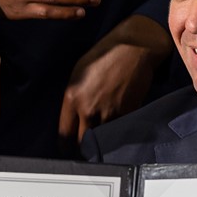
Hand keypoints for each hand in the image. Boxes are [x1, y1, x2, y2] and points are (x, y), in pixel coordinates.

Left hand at [58, 15, 171, 151]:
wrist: (133, 48)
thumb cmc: (104, 55)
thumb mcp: (78, 73)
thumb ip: (73, 97)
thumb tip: (72, 117)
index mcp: (72, 97)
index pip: (64, 134)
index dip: (65, 145)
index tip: (68, 148)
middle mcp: (88, 109)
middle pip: (82, 143)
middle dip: (82, 148)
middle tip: (85, 149)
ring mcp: (109, 113)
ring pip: (102, 140)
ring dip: (102, 142)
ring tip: (103, 141)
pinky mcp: (127, 113)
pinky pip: (120, 130)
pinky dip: (118, 132)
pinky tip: (118, 129)